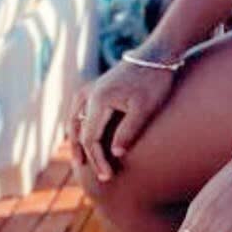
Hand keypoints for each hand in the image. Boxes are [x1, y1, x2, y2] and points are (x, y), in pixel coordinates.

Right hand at [69, 58, 177, 180]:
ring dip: (76, 141)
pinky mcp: (96, 87)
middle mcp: (89, 94)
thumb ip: (129, 131)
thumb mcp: (146, 108)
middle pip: (78, 131)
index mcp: (98, 100)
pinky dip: (78, 126)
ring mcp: (91, 89)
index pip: (90, 138)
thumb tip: (115, 153)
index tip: (108, 176)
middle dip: (87, 155)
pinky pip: (78, 110)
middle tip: (99, 176)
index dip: (97, 160)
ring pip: (74, 120)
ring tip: (81, 160)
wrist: (157, 55)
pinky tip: (82, 135)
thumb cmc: (154, 81)